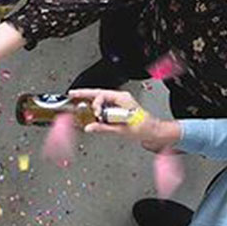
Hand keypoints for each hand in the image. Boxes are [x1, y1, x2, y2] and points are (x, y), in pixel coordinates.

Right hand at [66, 89, 181, 152]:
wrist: (154, 132)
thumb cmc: (144, 129)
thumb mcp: (122, 130)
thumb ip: (104, 128)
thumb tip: (89, 127)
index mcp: (122, 99)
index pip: (102, 95)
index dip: (95, 104)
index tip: (95, 114)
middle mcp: (121, 98)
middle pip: (99, 93)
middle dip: (85, 94)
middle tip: (72, 94)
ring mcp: (120, 102)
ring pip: (101, 98)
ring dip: (91, 102)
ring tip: (79, 102)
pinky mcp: (119, 108)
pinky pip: (105, 105)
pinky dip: (97, 107)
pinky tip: (90, 111)